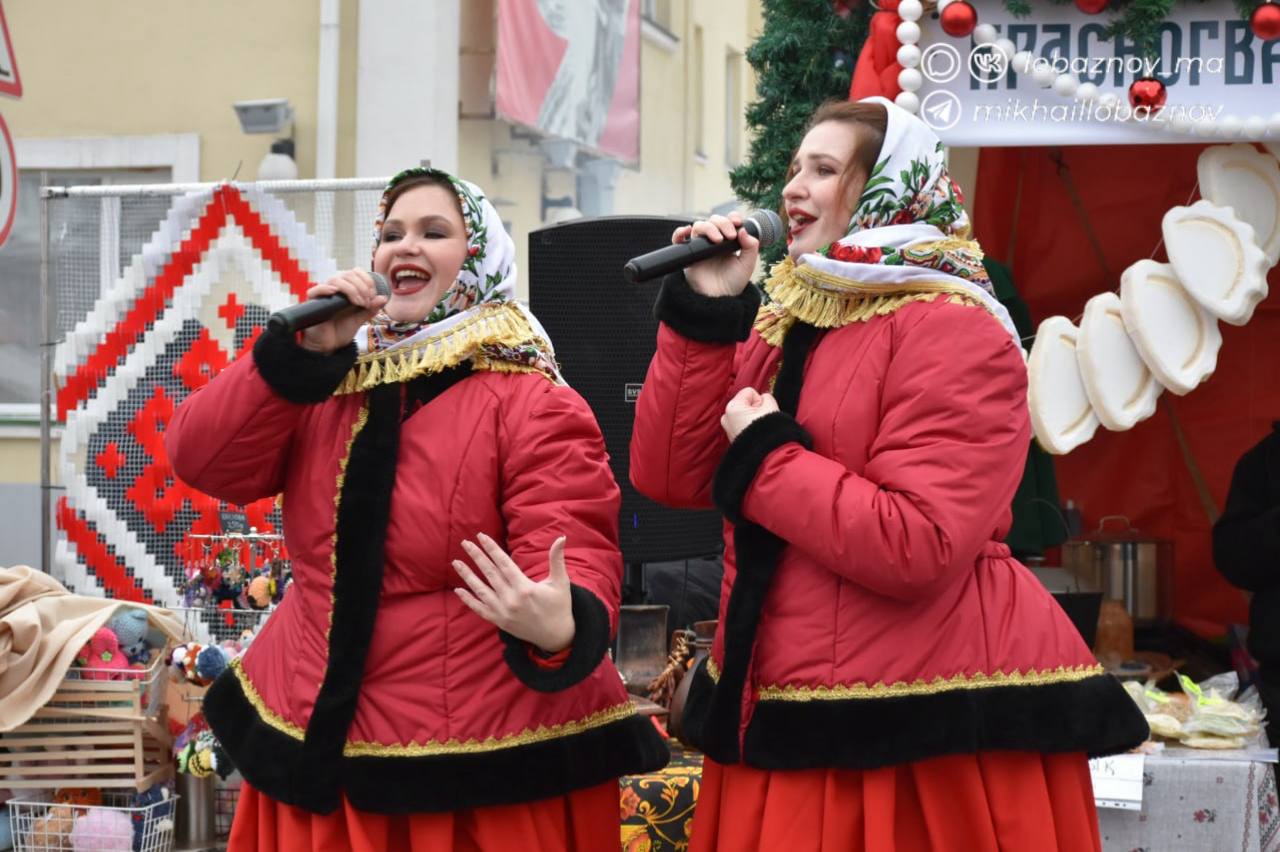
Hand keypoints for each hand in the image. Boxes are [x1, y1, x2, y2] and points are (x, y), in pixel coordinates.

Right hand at [297, 269, 388, 353]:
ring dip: (351, 289)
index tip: (373, 295)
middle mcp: (334, 289)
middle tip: (366, 302)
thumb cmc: (341, 331)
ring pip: (335, 280)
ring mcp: (323, 295)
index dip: (367, 280)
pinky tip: (335, 292)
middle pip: (347, 274)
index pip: (355, 272)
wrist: (328, 346)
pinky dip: (325, 288)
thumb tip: (384, 298)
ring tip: (358, 303)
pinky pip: (315, 290)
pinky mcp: (313, 303)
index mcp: (346, 290)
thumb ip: (370, 309)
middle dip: (362, 286)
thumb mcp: (359, 319)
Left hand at [453, 533, 574, 653]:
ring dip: (467, 575)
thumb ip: (557, 559)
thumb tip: (561, 537)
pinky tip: (458, 590)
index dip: (491, 548)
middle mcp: (511, 599)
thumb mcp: (560, 582)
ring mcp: (503, 612)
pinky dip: (468, 600)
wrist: (556, 636)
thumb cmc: (560, 606)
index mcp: (525, 588)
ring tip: (456, 562)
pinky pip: (480, 609)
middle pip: (490, 573)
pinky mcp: (499, 622)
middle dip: (476, 556)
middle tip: (465, 543)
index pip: (504, 563)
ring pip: (481, 590)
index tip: (481, 536)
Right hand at [671, 212, 759, 298]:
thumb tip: (743, 230)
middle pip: (713, 221)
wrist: (720, 299)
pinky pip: (678, 240)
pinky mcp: (688, 255)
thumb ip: (750, 247)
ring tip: (718, 240)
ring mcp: (700, 247)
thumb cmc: (733, 283)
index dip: (732, 217)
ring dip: (708, 227)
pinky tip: (687, 232)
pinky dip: (679, 232)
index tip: (737, 222)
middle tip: (730, 236)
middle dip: (722, 223)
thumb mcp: (747, 264)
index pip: (728, 222)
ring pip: (699, 226)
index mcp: (728, 241)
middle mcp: (713, 241)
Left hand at [721, 387, 778, 440]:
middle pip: (745, 404)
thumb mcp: (771, 407)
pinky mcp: (732, 438)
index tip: (764, 412)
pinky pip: (742, 425)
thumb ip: (766, 398)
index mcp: (732, 407)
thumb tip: (763, 399)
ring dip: (753, 419)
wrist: (766, 456)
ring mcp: (728, 429)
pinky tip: (755, 436)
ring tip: (759, 430)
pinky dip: (749, 428)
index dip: (760, 400)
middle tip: (762, 421)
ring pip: (744, 415)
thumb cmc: (768, 431)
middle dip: (755, 409)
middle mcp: (726, 417)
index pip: (750, 392)